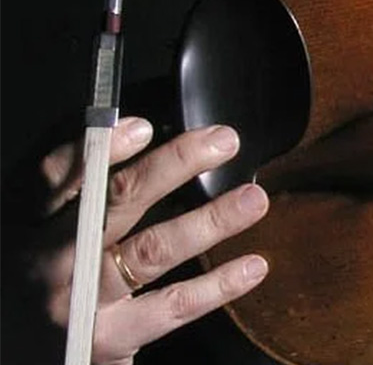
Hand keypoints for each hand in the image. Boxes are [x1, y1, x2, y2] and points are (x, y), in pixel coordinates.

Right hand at [18, 118, 269, 364]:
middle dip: (173, 166)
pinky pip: (172, 305)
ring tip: (253, 199)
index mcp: (29, 222)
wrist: (21, 351)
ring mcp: (79, 301)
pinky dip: (217, 284)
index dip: (100, 148)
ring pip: (151, 251)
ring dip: (210, 221)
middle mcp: (50, 260)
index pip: (56, 176)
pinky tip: (253, 265)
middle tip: (223, 141)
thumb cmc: (47, 277)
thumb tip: (146, 134)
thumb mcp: (43, 229)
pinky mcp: (109, 338)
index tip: (144, 126)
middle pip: (114, 204)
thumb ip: (82, 188)